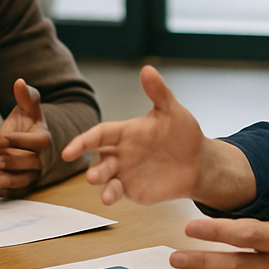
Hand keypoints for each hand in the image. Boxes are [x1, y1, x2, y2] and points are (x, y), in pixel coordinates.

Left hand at [0, 78, 50, 197]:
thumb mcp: (26, 107)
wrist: (19, 141)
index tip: (1, 138)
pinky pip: (13, 191)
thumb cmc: (25, 123)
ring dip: (7, 181)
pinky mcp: (20, 184)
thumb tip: (19, 82)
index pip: (39, 143)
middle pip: (31, 163)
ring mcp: (31, 173)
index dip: (20, 141)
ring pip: (23, 180)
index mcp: (44, 139)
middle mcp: (41, 159)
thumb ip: (25, 96)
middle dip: (11, 162)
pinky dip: (0, 192)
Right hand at [62, 66, 209, 205]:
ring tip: (99, 187)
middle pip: (99, 159)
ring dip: (100, 181)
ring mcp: (125, 172)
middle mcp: (120, 152)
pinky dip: (111, 195)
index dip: (83, 142)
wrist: (199, 162)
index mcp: (125, 132)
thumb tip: (147, 69)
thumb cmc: (183, 134)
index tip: (69, 152)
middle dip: (93, 167)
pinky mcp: (132, 189)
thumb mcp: (171, 111)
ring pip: (105, 177)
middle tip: (90, 176)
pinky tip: (108, 199)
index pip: (99, 135)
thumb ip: (158, 93)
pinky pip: (117, 191)